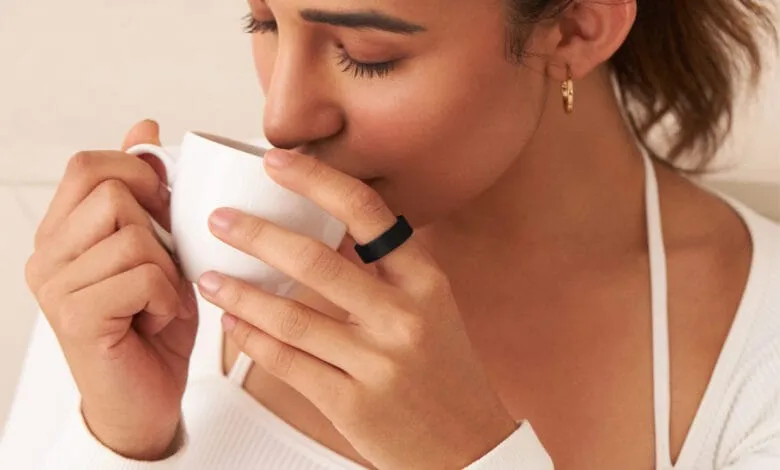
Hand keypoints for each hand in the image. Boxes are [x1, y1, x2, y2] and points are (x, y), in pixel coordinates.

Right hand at [25, 120, 198, 459]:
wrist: (146, 397)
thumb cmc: (154, 321)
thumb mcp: (159, 246)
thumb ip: (146, 191)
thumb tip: (144, 126)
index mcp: (63, 231)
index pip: (87, 165)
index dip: (139, 173)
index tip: (165, 207)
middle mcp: (46, 255)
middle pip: (110, 193)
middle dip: (156, 226)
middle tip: (162, 265)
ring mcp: (54, 286)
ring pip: (131, 235)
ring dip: (166, 268)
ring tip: (157, 299)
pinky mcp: (74, 317)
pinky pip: (142, 275)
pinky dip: (166, 297)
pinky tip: (156, 319)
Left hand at [196, 149, 515, 469]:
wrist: (466, 447)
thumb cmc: (444, 373)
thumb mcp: (433, 310)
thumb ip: (387, 271)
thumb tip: (329, 229)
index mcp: (425, 283)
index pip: (369, 214)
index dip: (318, 180)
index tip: (277, 162)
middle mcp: (404, 317)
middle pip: (317, 262)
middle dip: (257, 235)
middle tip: (221, 220)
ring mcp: (378, 362)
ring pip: (292, 316)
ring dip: (241, 292)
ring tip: (210, 276)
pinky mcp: (352, 404)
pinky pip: (288, 363)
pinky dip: (253, 340)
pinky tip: (234, 325)